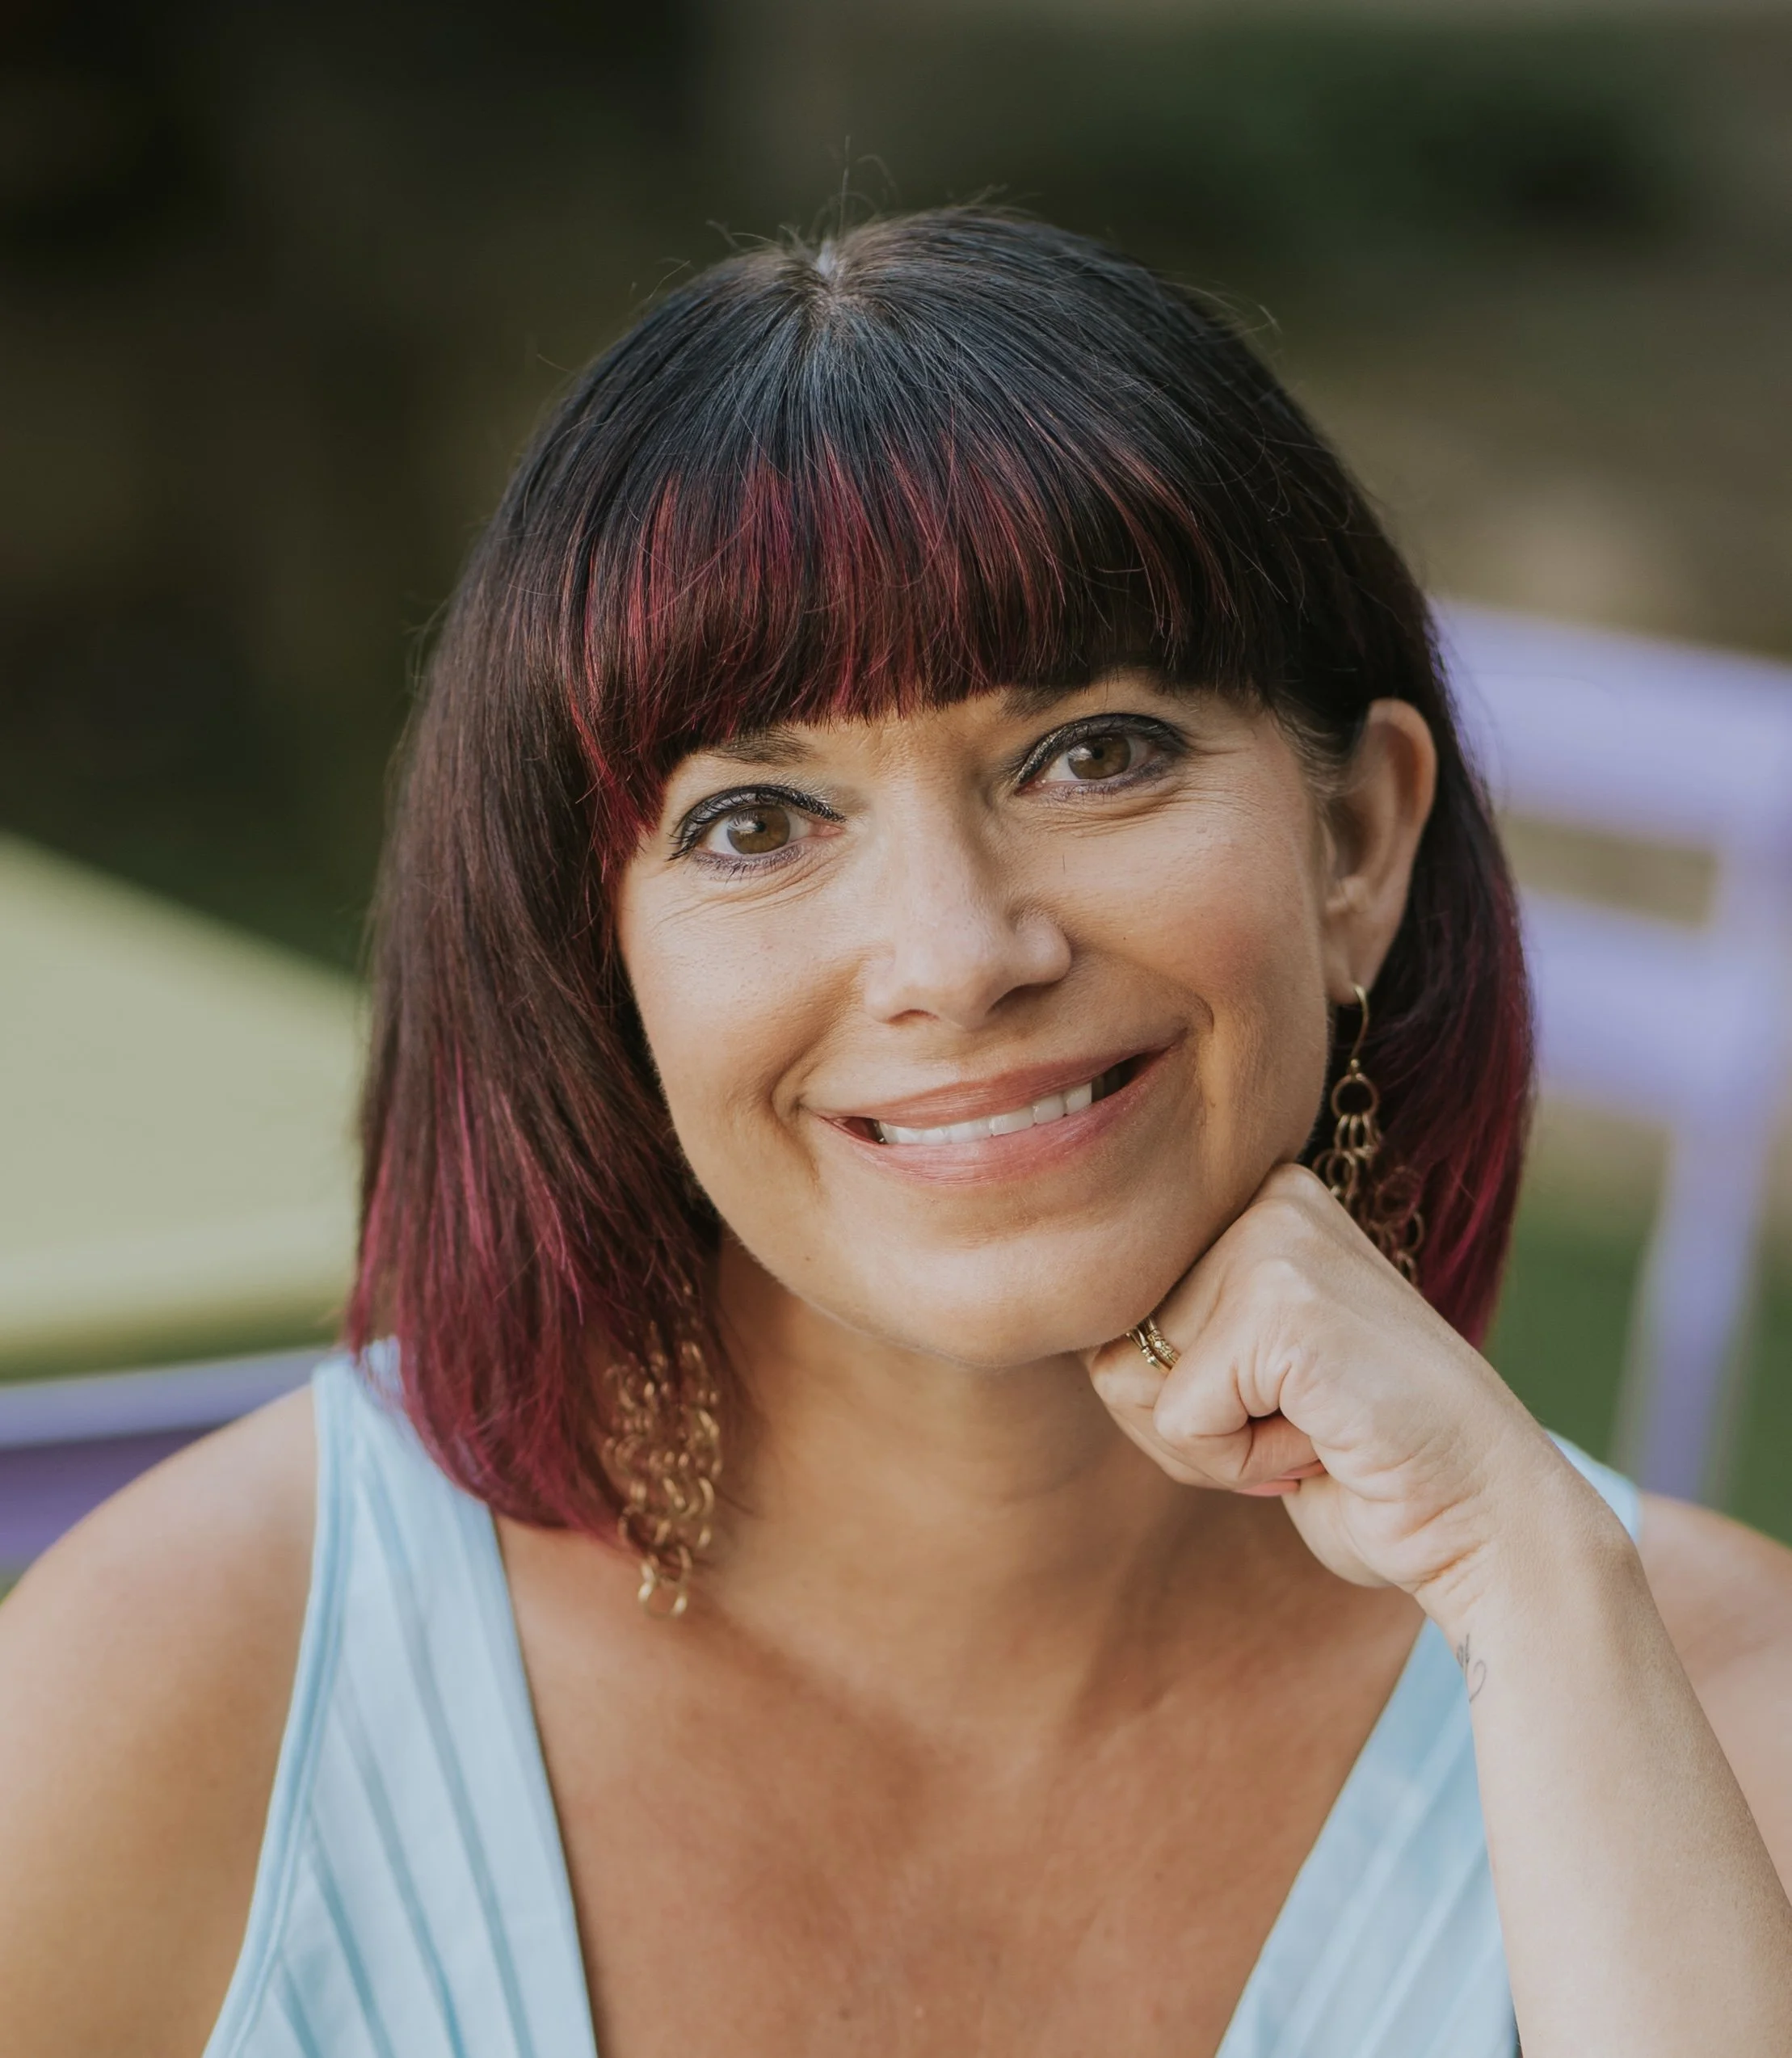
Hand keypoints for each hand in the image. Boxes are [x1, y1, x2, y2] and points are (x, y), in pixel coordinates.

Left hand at [1084, 1162, 1586, 1632]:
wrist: (1492, 1520)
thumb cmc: (1366, 1465)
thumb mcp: (1249, 1372)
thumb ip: (1168, 1335)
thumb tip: (1063, 1318)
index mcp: (1259, 1200)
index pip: (1117, 1312)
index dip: (1178, 1399)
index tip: (1282, 1406)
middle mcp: (1267, 1196)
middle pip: (1109, 1342)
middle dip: (1184, 1426)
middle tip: (1298, 1428)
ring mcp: (1275, 1240)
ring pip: (1129, 1380)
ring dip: (1210, 1447)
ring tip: (1313, 1429)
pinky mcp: (1282, 1303)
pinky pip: (1179, 1418)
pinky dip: (1241, 1463)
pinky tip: (1325, 1443)